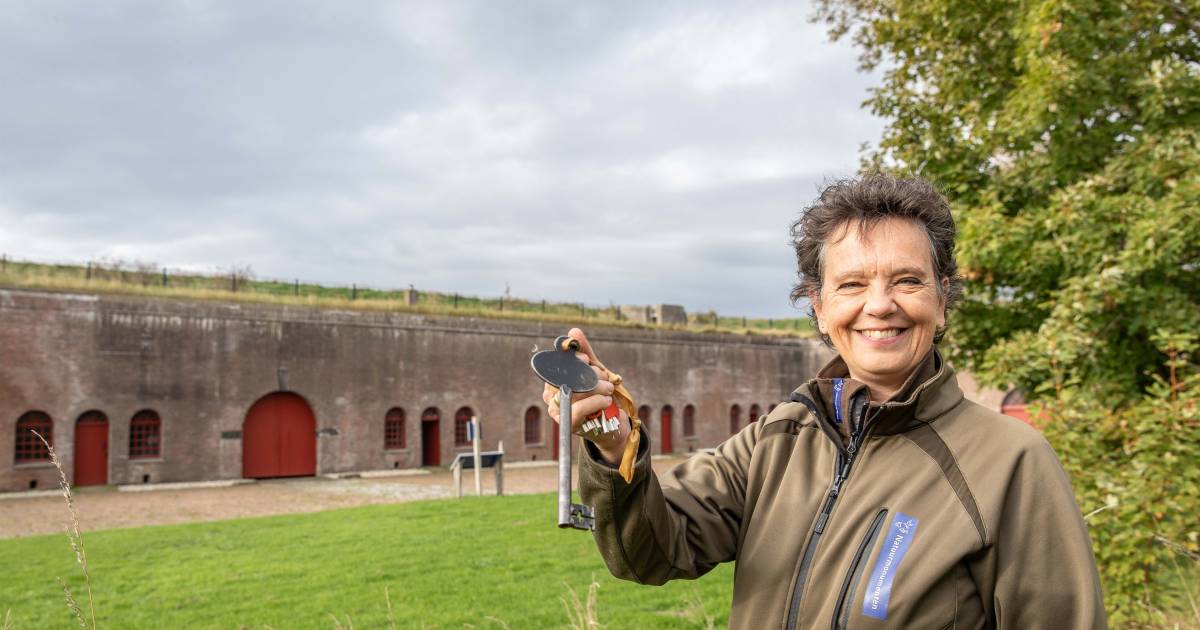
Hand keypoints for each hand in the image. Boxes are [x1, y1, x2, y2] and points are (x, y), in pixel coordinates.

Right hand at [541, 328, 631, 463]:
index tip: (587, 360)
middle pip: (565, 376)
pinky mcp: (568, 423)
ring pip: (573, 391)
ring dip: (596, 387)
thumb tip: (573, 331)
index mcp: (554, 380)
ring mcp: (558, 410)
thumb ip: (585, 353)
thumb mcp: (595, 371)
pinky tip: (606, 400)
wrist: (612, 423)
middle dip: (589, 373)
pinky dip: (595, 401)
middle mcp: (551, 395)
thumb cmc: (599, 395)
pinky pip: (577, 409)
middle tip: (604, 377)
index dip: (572, 360)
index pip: (557, 364)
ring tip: (608, 389)